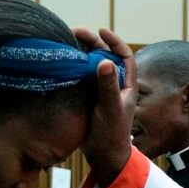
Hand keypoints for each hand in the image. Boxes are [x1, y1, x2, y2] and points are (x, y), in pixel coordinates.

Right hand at [73, 26, 136, 187]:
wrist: (104, 156)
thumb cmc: (112, 134)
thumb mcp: (111, 108)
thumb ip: (108, 86)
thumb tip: (104, 61)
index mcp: (126, 84)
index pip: (124, 56)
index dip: (114, 41)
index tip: (101, 31)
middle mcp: (114, 85)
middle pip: (105, 57)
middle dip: (92, 43)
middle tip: (74, 32)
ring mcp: (100, 91)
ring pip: (91, 66)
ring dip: (80, 54)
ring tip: (65, 43)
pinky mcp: (88, 99)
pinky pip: (81, 78)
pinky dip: (73, 69)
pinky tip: (62, 63)